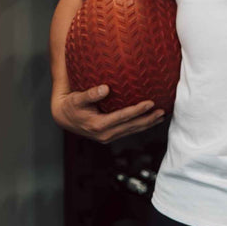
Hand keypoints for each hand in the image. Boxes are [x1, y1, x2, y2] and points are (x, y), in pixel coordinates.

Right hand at [51, 84, 165, 142]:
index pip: (123, 117)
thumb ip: (90, 94)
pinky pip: (129, 130)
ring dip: (148, 124)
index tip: (150, 103)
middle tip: (162, 111)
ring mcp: (108, 137)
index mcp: (98, 125)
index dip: (138, 110)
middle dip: (148, 119)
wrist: (64, 117)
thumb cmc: (71, 104)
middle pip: (132, 126)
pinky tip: (150, 120)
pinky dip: (141, 125)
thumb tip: (105, 88)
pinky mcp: (110, 135)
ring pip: (132, 130)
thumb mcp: (77, 99)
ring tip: (161, 116)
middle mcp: (105, 134)